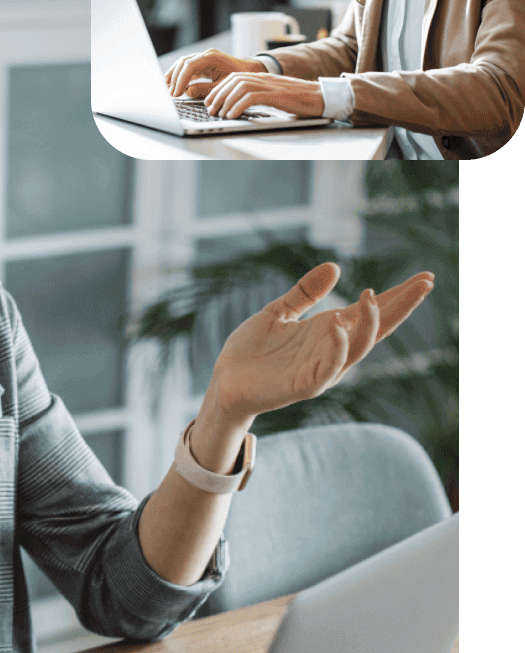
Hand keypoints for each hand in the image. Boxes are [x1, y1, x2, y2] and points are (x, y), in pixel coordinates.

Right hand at [165, 50, 266, 97]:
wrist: (248, 71)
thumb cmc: (238, 79)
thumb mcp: (223, 86)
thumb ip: (205, 89)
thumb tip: (188, 92)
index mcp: (211, 57)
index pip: (189, 66)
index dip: (180, 80)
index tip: (176, 93)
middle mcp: (205, 55)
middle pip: (183, 62)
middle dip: (175, 78)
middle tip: (171, 94)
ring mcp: (202, 58)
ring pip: (182, 63)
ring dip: (174, 76)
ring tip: (168, 89)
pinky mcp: (201, 63)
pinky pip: (186, 67)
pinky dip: (179, 76)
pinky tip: (174, 86)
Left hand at [202, 70, 323, 119]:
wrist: (320, 98)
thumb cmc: (299, 101)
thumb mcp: (274, 97)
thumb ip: (258, 97)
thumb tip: (238, 107)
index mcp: (263, 78)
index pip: (234, 78)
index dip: (218, 89)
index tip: (209, 101)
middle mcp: (264, 78)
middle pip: (233, 81)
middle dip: (218, 95)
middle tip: (209, 109)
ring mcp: (270, 85)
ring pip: (239, 88)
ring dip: (225, 102)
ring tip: (219, 114)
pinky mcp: (276, 94)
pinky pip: (251, 97)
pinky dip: (238, 106)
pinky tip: (232, 115)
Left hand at [209, 263, 434, 425]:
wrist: (225, 381)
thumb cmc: (252, 351)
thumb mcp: (279, 312)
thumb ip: (305, 293)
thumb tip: (335, 267)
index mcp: (329, 330)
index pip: (372, 311)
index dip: (399, 296)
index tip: (425, 277)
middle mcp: (332, 349)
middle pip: (378, 328)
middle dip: (402, 306)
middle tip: (426, 283)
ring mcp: (322, 368)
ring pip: (359, 348)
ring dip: (370, 323)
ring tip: (372, 296)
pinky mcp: (305, 385)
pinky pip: (329, 367)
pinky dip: (337, 347)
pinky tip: (337, 325)